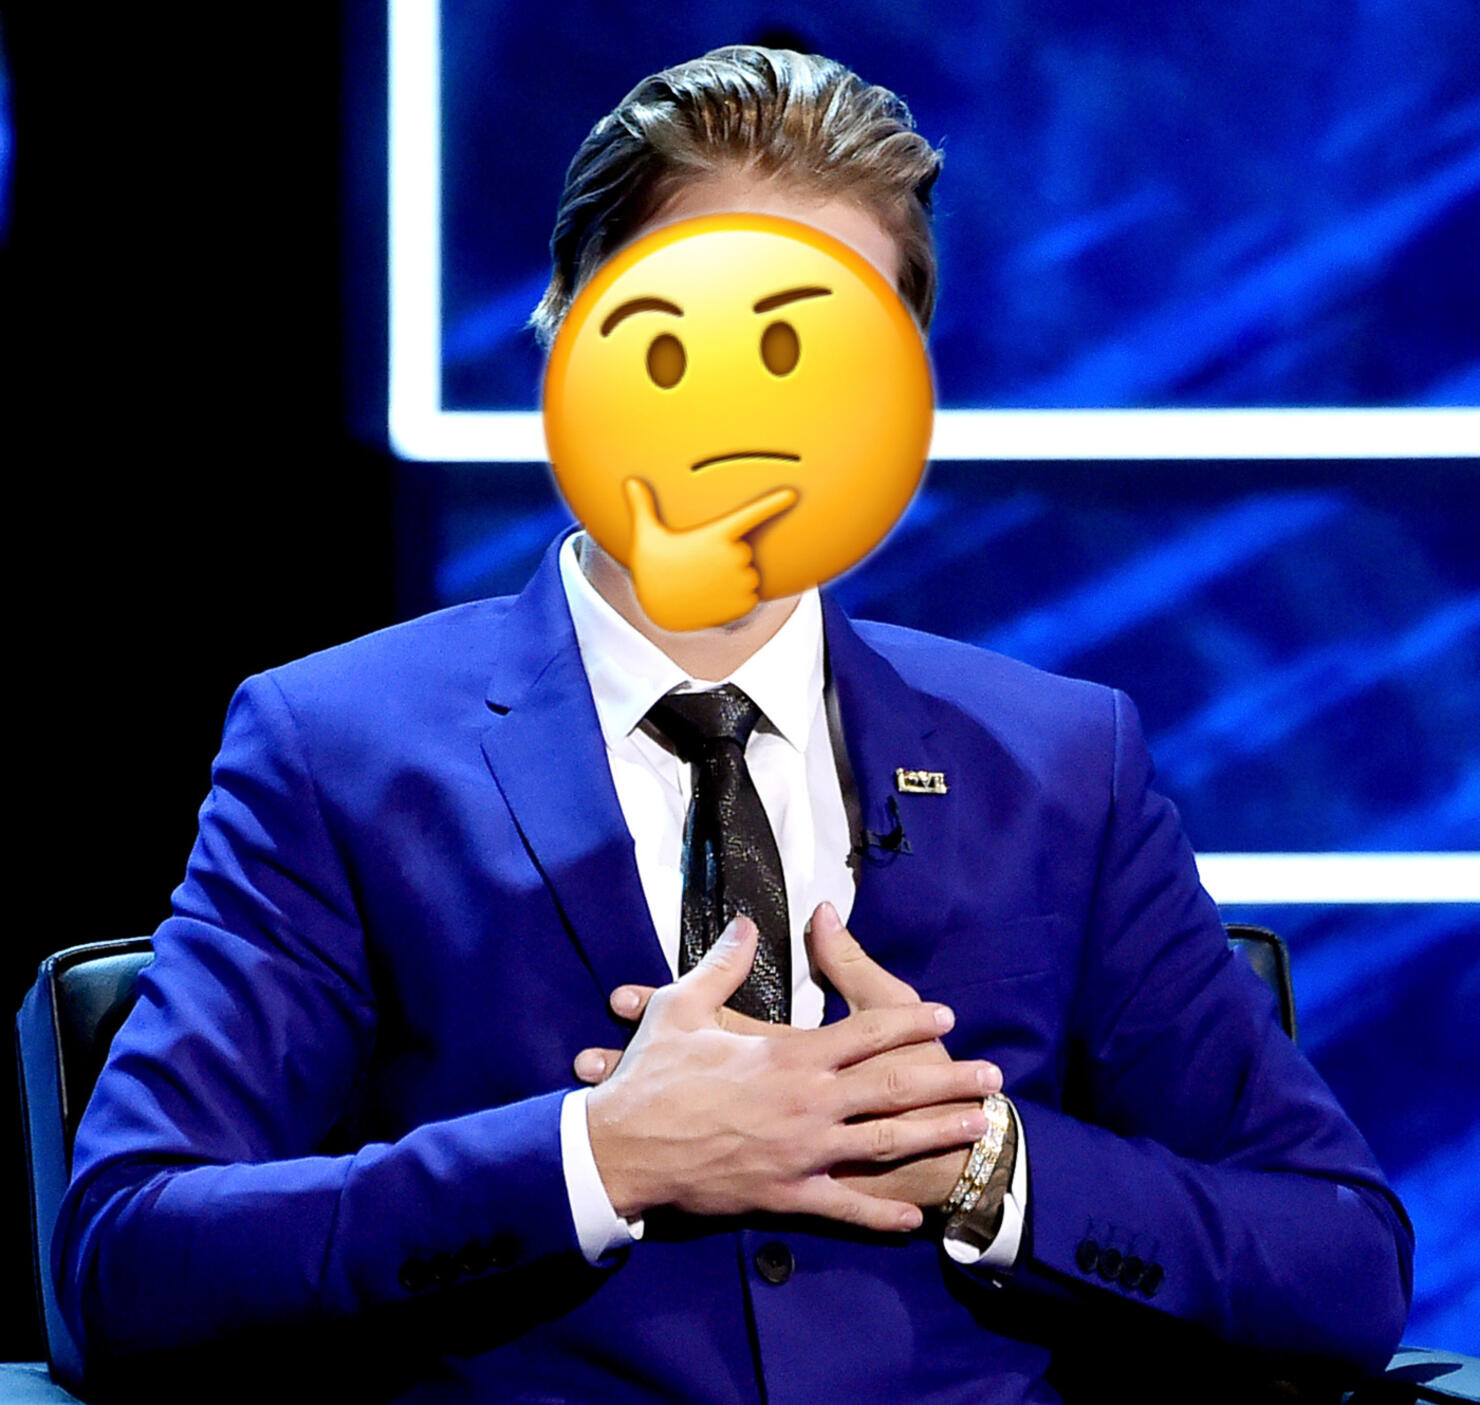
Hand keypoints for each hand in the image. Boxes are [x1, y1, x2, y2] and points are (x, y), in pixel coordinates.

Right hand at [582, 915, 998, 1232]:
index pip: (867, 1031)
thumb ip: (723, 963)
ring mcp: (804, 1152)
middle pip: (895, 1086)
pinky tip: (911, 1219)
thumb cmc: (653, 1076)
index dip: (911, 1020)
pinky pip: (844, 1205)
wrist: (624, 1150)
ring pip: (885, 1142)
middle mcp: (810, 1102)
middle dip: (948, 1078)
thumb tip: (747, 924)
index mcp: (790, 1055)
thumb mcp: (682, 1006)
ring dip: (936, 1133)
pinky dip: (879, 1214)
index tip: (946, 1014)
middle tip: (990, 1076)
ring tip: (977, 1126)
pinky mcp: (787, 1194)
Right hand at [622, 477, 797, 630]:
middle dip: (727, 556)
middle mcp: (734, 556)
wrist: (657, 612)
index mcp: (717, 535)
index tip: (792, 494)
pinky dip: (737, 597)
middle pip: (743, 550)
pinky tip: (712, 599)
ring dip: (732, 577)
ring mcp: (742, 581)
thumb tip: (630, 482)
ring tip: (704, 585)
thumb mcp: (645, 536)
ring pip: (748, 573)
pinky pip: (751, 596)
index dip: (773, 503)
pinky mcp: (746, 604)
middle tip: (699, 566)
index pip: (751, 514)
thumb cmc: (650, 570)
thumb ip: (643, 507)